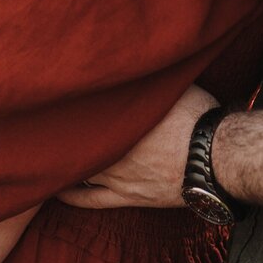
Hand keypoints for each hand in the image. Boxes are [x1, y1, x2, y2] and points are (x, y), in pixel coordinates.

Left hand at [58, 85, 216, 209]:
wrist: (216, 159)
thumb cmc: (199, 118)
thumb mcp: (175, 87)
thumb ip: (152, 82)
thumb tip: (144, 63)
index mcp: (121, 118)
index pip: (81, 112)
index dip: (66, 107)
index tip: (55, 99)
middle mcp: (113, 147)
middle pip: (77, 141)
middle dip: (62, 135)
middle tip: (46, 127)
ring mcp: (118, 174)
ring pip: (79, 168)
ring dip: (67, 161)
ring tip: (52, 155)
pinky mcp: (128, 196)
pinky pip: (91, 200)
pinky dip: (73, 196)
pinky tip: (59, 192)